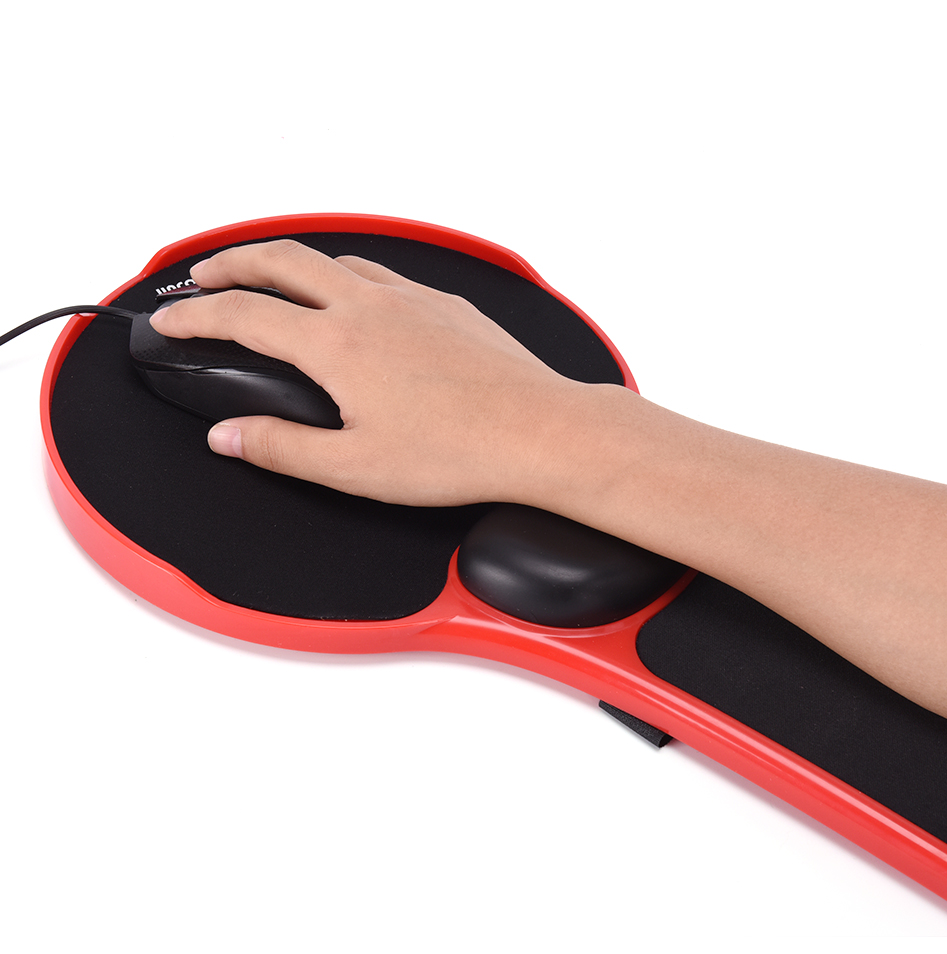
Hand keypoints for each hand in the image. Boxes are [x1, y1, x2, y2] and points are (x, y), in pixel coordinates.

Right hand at [148, 239, 588, 505]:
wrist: (541, 432)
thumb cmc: (460, 452)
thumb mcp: (355, 467)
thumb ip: (282, 447)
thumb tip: (230, 436)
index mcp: (338, 345)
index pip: (242, 314)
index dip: (194, 316)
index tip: (170, 323)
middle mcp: (370, 306)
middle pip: (280, 259)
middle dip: (229, 261)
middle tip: (201, 276)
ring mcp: (412, 298)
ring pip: (333, 258)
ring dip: (288, 260)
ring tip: (269, 278)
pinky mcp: (447, 304)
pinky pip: (381, 271)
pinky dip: (345, 272)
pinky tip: (352, 294)